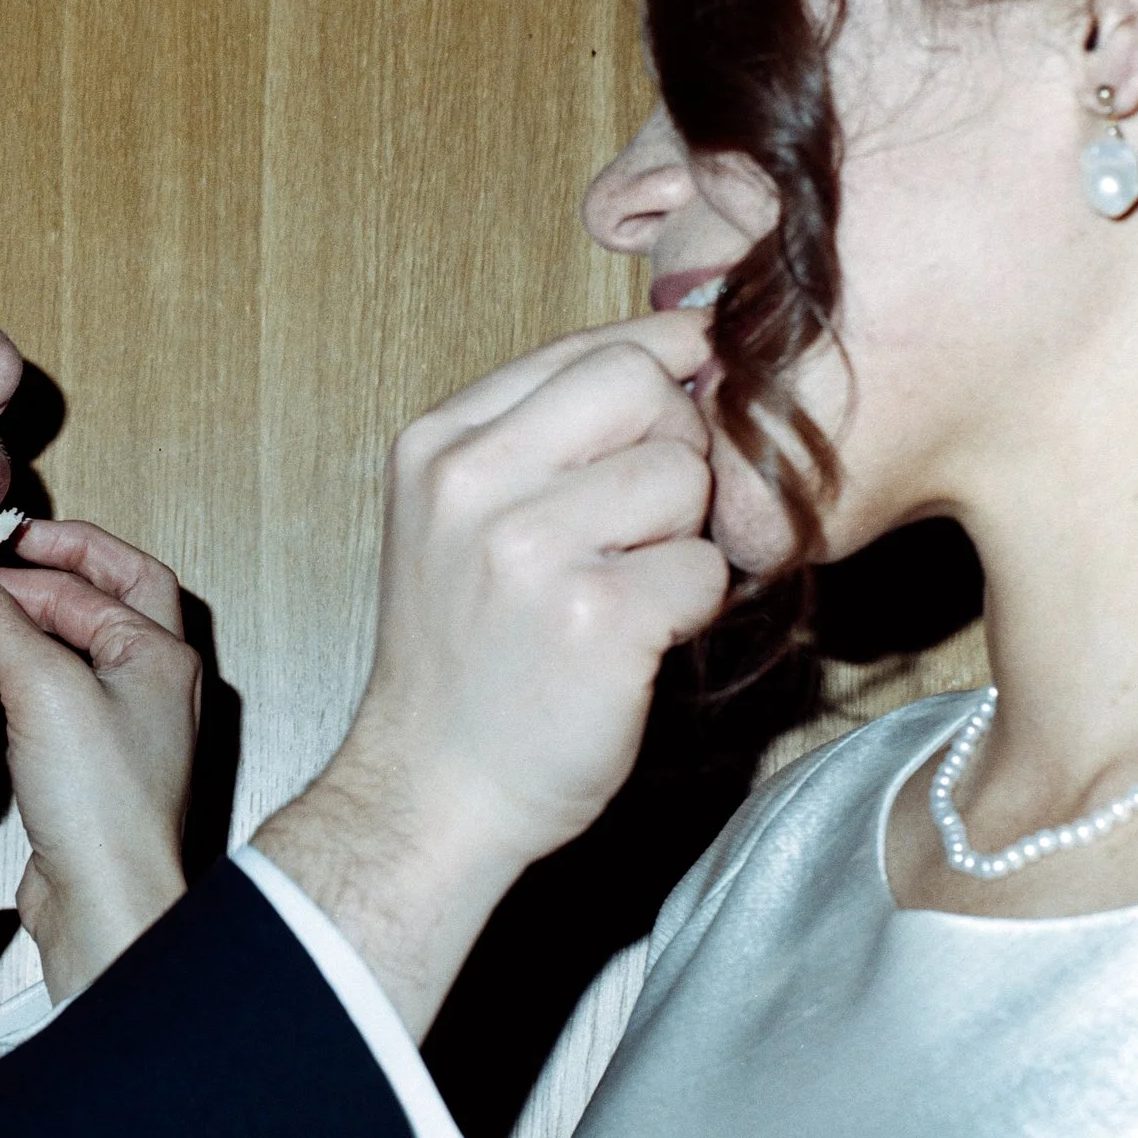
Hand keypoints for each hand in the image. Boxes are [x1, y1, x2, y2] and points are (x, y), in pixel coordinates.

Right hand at [0, 519, 199, 999]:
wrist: (104, 901)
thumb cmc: (102, 801)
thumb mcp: (41, 685)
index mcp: (159, 653)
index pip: (102, 571)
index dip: (38, 547)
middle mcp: (149, 684)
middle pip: (96, 600)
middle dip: (37, 576)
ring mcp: (121, 725)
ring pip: (71, 647)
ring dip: (24, 623)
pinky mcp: (88, 764)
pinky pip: (53, 694)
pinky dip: (17, 671)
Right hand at [256, 313, 726, 1033]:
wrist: (431, 790)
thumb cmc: (465, 654)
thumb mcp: (458, 516)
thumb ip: (539, 434)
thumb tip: (679, 354)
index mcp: (438, 443)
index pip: (590, 348)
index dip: (660, 368)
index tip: (685, 399)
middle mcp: (472, 482)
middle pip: (646, 389)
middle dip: (674, 448)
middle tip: (643, 523)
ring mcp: (528, 549)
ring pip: (686, 478)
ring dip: (682, 539)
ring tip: (621, 589)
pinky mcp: (594, 620)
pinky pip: (706, 568)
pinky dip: (689, 610)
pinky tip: (633, 641)